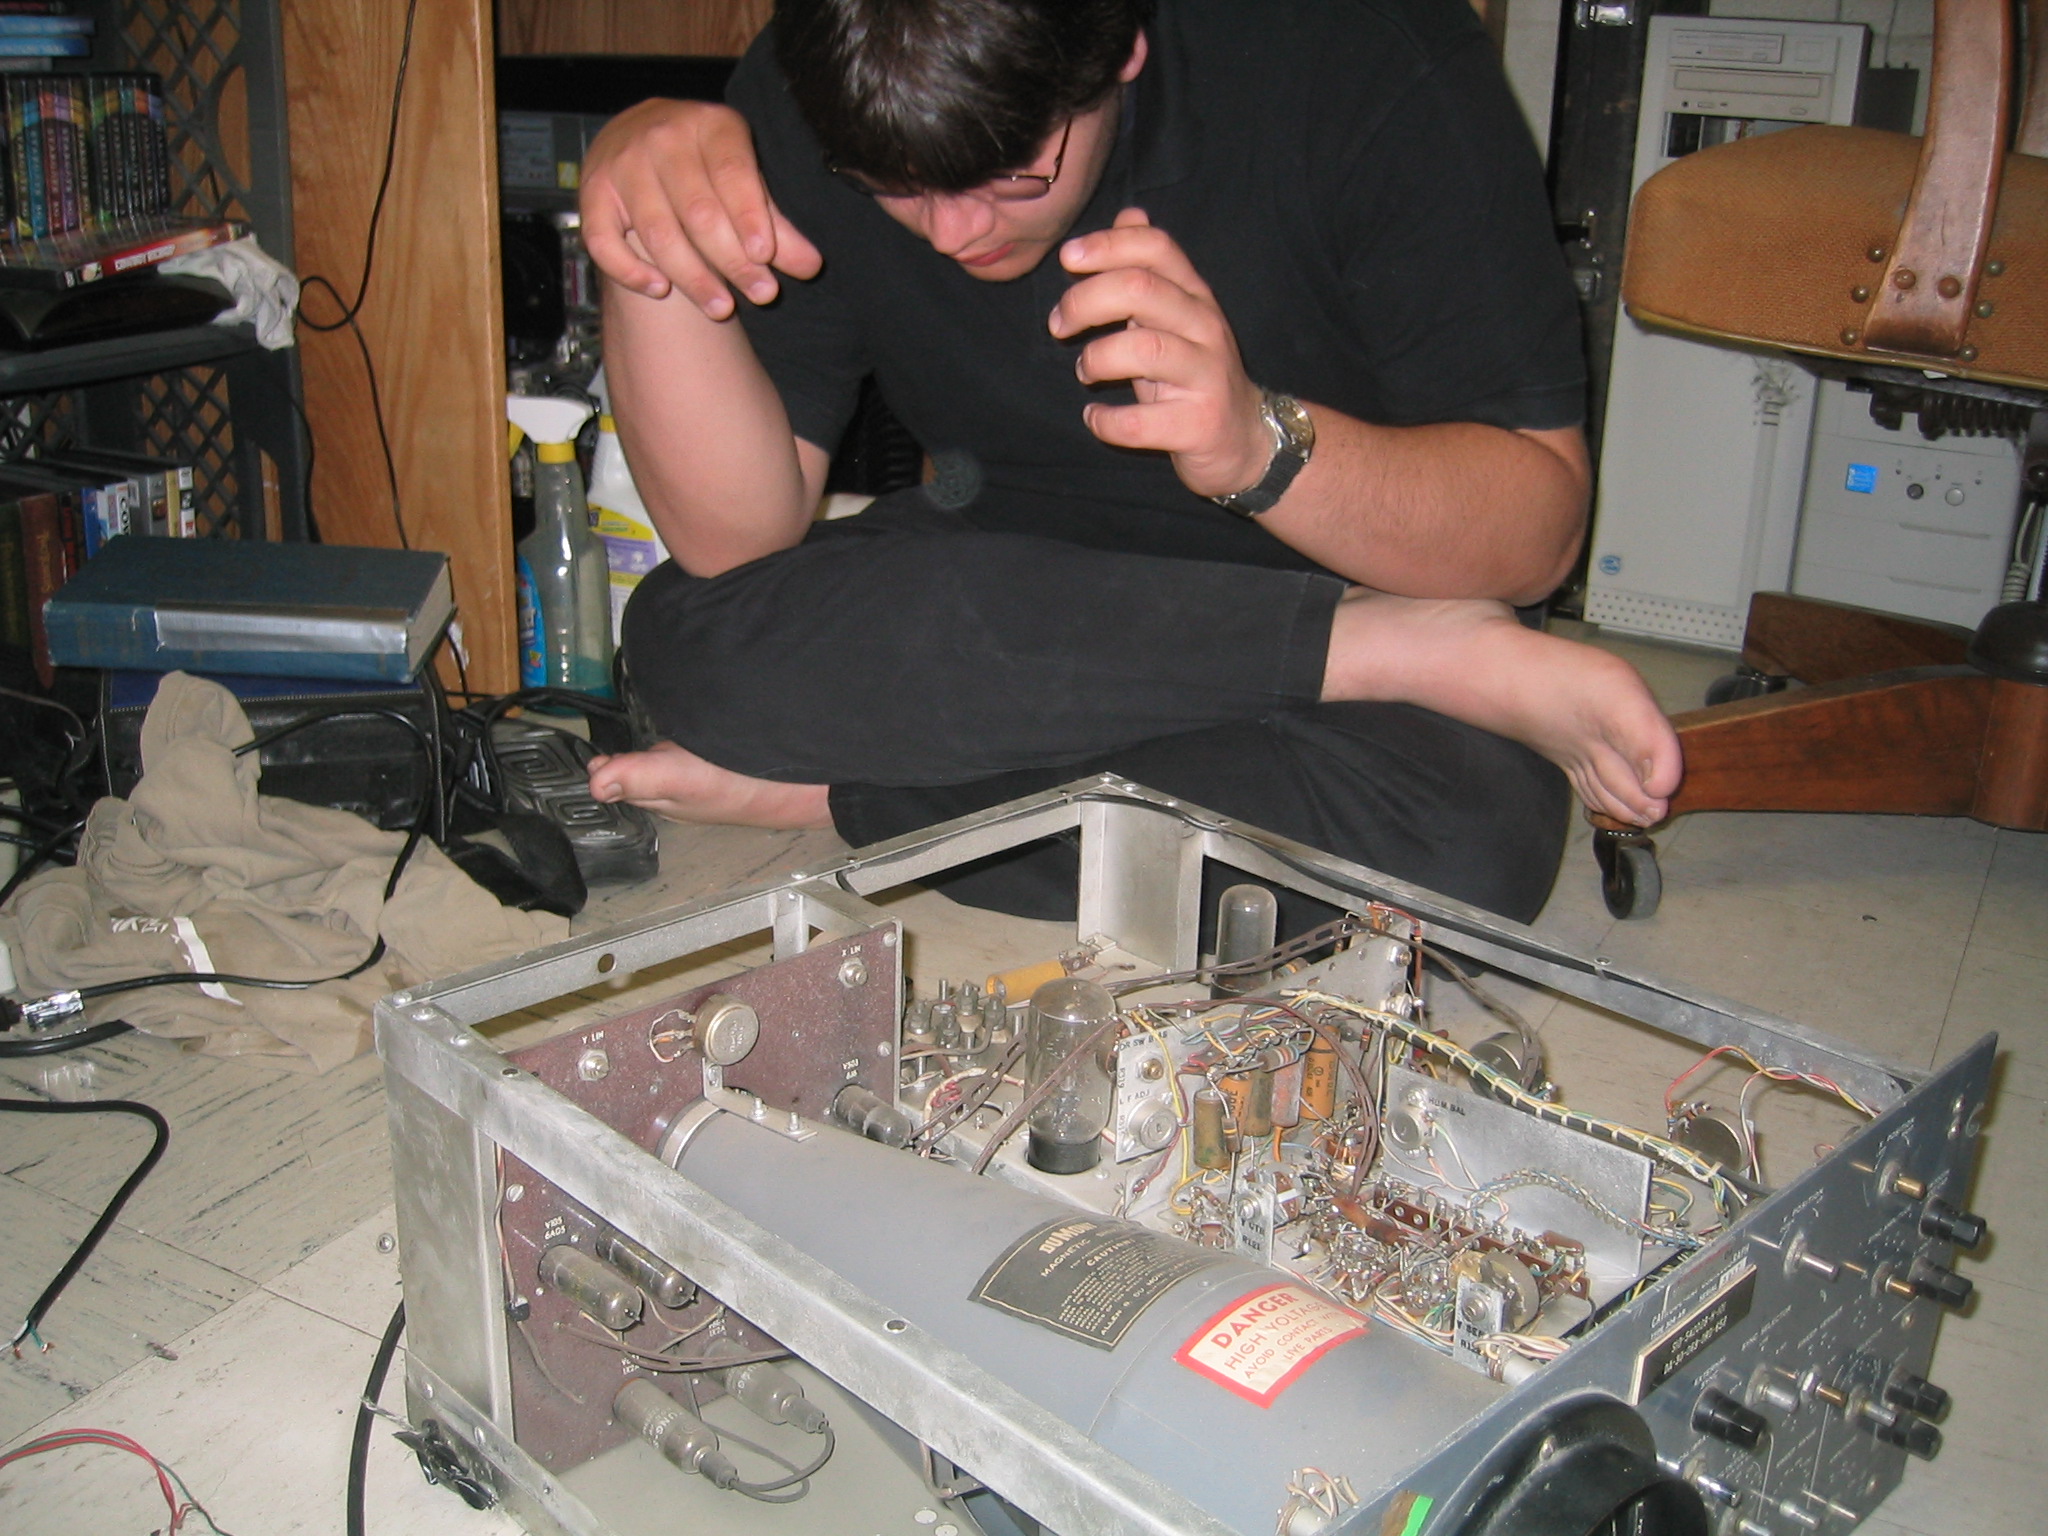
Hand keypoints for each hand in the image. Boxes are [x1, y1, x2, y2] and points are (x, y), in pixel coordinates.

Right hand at [579, 99, 822, 318]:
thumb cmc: (706, 165)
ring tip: (722, 308)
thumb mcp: (746, 181)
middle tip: (761, 294)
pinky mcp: (593, 193)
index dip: (750, 215)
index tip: (765, 256)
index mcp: (709, 124)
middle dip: (732, 260)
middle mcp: (662, 137)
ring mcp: (622, 164)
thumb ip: (778, 225)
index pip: (732, 172)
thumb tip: (811, 266)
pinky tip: (660, 290)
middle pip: (699, 210)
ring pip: (658, 232)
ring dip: (692, 277)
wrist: (638, 135)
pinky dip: (630, 271)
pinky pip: (605, 241)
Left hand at [1048, 208, 1273, 499]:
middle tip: (1059, 325)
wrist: (1244, 439)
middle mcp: (1205, 327)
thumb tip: (1128, 215)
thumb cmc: (1192, 374)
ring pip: (1143, 350)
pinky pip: (1140, 421)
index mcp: (1194, 295)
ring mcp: (1206, 375)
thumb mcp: (1174, 316)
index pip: (1156, 247)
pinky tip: (1096, 418)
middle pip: (1141, 289)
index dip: (1107, 245)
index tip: (1068, 259)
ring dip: (1096, 358)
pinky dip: (1106, 421)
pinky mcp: (1198, 424)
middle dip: (1085, 300)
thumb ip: (1149, 270)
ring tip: (1085, 371)